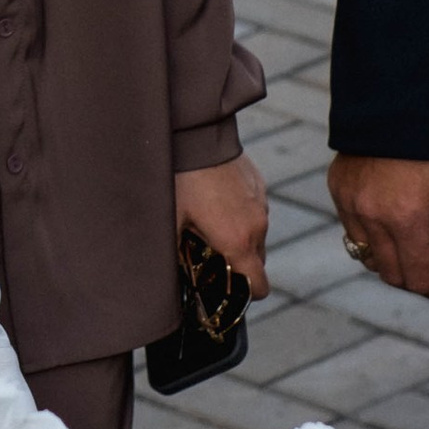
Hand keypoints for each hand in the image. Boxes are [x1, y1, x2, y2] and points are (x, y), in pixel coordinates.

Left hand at [175, 154, 269, 297]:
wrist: (197, 135)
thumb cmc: (181, 180)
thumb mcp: (171, 221)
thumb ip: (174, 254)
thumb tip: (167, 278)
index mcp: (238, 242)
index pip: (260, 286)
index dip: (247, 293)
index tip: (229, 289)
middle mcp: (257, 226)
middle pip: (257, 262)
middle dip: (238, 265)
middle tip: (211, 255)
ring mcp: (261, 204)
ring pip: (256, 236)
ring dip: (240, 238)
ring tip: (211, 224)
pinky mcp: (259, 185)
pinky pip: (255, 211)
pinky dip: (242, 214)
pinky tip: (217, 201)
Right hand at [329, 153, 428, 305]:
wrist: (402, 96)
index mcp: (407, 217)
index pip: (422, 279)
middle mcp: (372, 215)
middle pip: (394, 276)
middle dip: (422, 279)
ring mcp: (350, 203)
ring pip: (370, 258)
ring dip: (396, 261)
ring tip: (419, 245)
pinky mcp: (339, 189)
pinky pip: (354, 232)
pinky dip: (374, 238)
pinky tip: (395, 223)